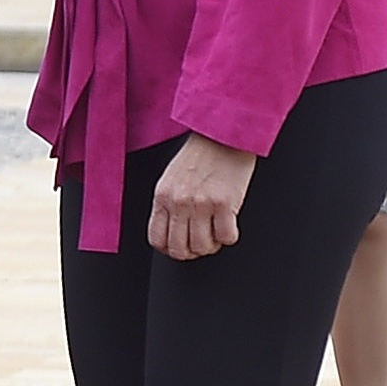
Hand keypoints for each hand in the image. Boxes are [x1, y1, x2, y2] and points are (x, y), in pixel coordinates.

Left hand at [147, 133, 258, 261]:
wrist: (223, 134)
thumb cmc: (201, 154)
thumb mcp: (172, 178)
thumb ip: (169, 203)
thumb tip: (172, 230)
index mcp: (162, 196)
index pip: (156, 239)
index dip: (170, 249)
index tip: (181, 246)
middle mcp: (178, 202)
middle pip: (178, 249)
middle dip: (192, 252)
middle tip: (202, 242)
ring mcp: (201, 203)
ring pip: (202, 247)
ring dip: (212, 245)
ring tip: (216, 232)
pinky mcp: (224, 203)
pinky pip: (226, 237)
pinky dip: (230, 236)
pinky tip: (229, 223)